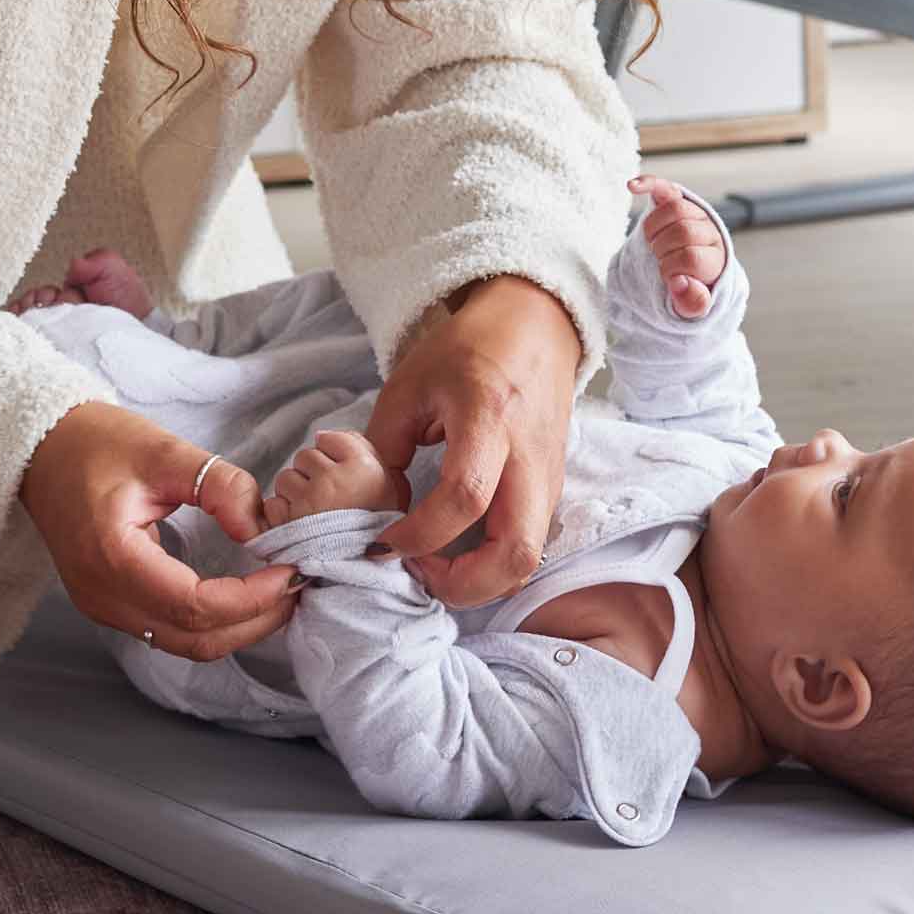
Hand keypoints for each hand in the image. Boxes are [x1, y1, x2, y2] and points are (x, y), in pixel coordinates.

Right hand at [19, 400, 300, 661]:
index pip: (194, 605)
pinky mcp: (110, 603)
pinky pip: (169, 629)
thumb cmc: (98, 443)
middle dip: (254, 620)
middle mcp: (103, 597)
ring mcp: (103, 607)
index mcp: (113, 557)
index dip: (251, 598)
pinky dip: (212, 620)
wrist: (42, 450)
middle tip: (298, 584)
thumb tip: (261, 526)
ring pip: (183, 642)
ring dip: (237, 626)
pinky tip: (243, 594)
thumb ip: (219, 486)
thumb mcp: (164, 451)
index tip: (291, 570)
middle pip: (194, 639)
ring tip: (279, 590)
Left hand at [263, 427, 409, 528]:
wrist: (362, 575)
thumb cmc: (377, 528)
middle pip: (305, 456)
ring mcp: (307, 501)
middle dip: (312, 473)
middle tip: (328, 497)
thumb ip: (364, 451)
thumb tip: (325, 437)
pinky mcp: (286, 523)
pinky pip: (272, 504)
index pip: (330, 438)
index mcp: (362, 467)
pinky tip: (300, 524)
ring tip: (313, 512)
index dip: (334, 455)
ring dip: (294, 492)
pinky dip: (281, 514)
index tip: (343, 474)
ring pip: (285, 478)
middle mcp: (333, 479)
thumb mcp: (390, 485)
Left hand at [358, 275, 580, 606]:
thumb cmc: (468, 349)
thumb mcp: (410, 384)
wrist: (534, 328)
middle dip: (463, 585)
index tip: (383, 540)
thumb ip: (382, 445)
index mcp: (490, 419)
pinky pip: (527, 546)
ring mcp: (548, 479)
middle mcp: (529, 458)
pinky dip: (491, 566)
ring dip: (479, 583)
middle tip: (417, 570)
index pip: (465, 495)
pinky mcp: (551, 491)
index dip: (421, 533)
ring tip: (433, 565)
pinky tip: (455, 549)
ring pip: (527, 561)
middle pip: (515, 552)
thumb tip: (362, 505)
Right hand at [628, 175, 725, 314]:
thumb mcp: (692, 304)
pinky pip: (665, 187)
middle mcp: (710, 231)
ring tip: (654, 243)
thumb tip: (679, 283)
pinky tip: (632, 187)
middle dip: (663, 250)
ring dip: (655, 229)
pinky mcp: (677, 200)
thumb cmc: (688, 287)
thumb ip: (692, 302)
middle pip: (684, 231)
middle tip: (660, 259)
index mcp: (716, 258)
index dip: (671, 269)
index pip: (691, 257)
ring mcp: (694, 213)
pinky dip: (648, 185)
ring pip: (675, 208)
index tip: (668, 277)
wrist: (689, 270)